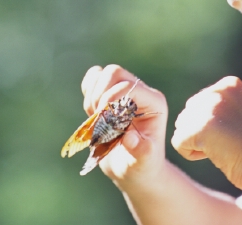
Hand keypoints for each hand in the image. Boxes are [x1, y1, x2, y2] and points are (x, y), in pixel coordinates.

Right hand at [80, 65, 167, 185]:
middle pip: (115, 73)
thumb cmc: (141, 167)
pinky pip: (95, 79)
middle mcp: (142, 93)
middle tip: (97, 118)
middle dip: (99, 94)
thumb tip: (130, 138)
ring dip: (92, 95)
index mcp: (154, 103)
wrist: (134, 170)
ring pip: (103, 74)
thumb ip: (140, 151)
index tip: (102, 120)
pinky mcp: (111, 94)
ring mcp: (126, 92)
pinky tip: (91, 111)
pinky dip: (87, 91)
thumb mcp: (142, 163)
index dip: (110, 99)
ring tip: (95, 118)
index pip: (129, 86)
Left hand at [171, 76, 241, 190]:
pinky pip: (178, 143)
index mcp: (230, 84)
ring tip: (226, 148)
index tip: (237, 133)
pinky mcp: (201, 126)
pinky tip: (217, 155)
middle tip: (231, 142)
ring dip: (198, 144)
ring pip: (182, 128)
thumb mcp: (238, 115)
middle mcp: (219, 90)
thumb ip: (216, 108)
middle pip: (188, 114)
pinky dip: (192, 155)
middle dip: (203, 134)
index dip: (213, 126)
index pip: (199, 104)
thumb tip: (183, 117)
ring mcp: (210, 106)